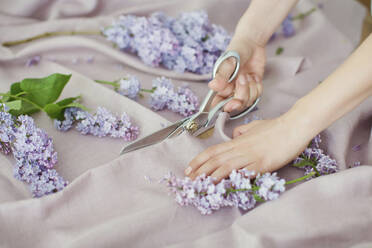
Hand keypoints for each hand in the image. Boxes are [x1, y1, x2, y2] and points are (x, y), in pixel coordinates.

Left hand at [185, 115, 312, 180]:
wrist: (293, 126)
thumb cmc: (276, 127)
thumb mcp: (254, 126)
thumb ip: (242, 131)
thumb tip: (235, 135)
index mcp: (238, 141)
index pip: (213, 150)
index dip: (199, 160)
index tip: (188, 168)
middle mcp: (240, 148)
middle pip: (215, 159)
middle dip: (199, 171)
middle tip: (187, 180)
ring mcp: (250, 156)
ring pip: (225, 166)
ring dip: (209, 176)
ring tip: (198, 184)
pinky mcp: (261, 163)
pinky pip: (243, 172)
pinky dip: (231, 179)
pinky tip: (223, 185)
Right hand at [209, 37, 265, 111]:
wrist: (252, 43)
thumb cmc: (236, 50)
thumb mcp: (228, 61)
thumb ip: (222, 75)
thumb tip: (213, 86)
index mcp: (221, 86)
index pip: (218, 103)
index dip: (225, 107)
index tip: (231, 104)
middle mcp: (230, 90)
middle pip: (236, 104)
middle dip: (241, 95)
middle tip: (242, 79)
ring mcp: (242, 90)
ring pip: (248, 101)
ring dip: (251, 87)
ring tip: (247, 74)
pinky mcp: (253, 88)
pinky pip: (257, 95)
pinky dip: (258, 86)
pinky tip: (254, 76)